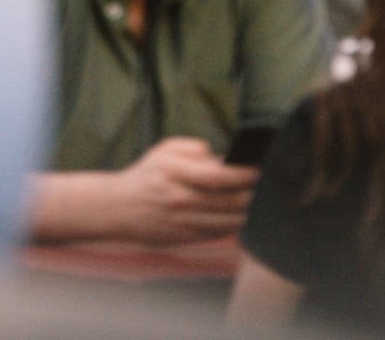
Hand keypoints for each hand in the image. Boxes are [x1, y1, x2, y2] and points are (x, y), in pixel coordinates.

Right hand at [115, 137, 257, 245]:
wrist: (118, 208)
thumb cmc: (146, 175)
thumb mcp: (166, 150)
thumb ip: (195, 147)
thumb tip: (222, 157)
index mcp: (177, 174)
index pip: (220, 176)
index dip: (245, 174)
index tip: (259, 169)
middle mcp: (181, 199)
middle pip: (230, 200)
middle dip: (253, 192)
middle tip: (265, 185)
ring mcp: (183, 222)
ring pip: (228, 220)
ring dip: (248, 210)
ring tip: (257, 199)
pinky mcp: (184, 237)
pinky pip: (217, 233)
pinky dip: (233, 224)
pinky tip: (240, 214)